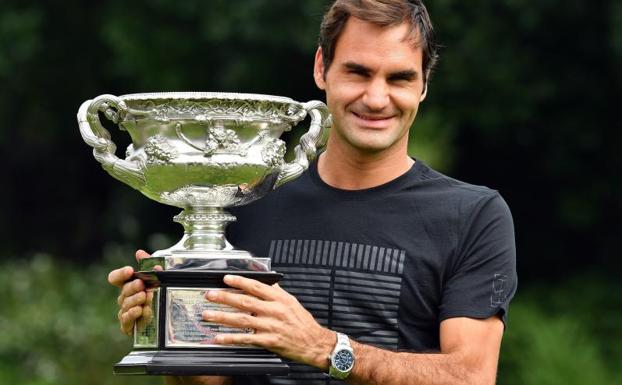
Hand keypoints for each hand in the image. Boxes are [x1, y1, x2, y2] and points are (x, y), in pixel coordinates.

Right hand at [107, 249, 156, 335]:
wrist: (167, 320)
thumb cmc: (159, 298)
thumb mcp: (159, 280)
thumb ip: (150, 265)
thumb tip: (139, 252)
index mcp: (129, 285)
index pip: (115, 278)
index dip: (120, 274)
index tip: (130, 271)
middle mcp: (125, 298)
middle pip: (124, 291)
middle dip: (132, 287)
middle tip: (141, 285)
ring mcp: (125, 312)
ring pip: (126, 304)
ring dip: (135, 300)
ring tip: (145, 297)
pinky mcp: (128, 326)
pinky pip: (126, 320)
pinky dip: (132, 314)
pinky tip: (139, 310)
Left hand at [202, 275, 334, 369]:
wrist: (314, 343)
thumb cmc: (303, 323)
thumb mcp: (292, 302)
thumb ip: (277, 292)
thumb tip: (265, 281)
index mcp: (280, 299)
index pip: (256, 286)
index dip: (240, 282)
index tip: (226, 279)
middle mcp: (274, 311)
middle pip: (245, 301)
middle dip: (225, 297)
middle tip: (210, 295)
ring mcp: (271, 326)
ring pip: (242, 319)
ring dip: (222, 317)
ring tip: (208, 315)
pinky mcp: (269, 341)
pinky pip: (246, 339)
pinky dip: (231, 338)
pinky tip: (220, 337)